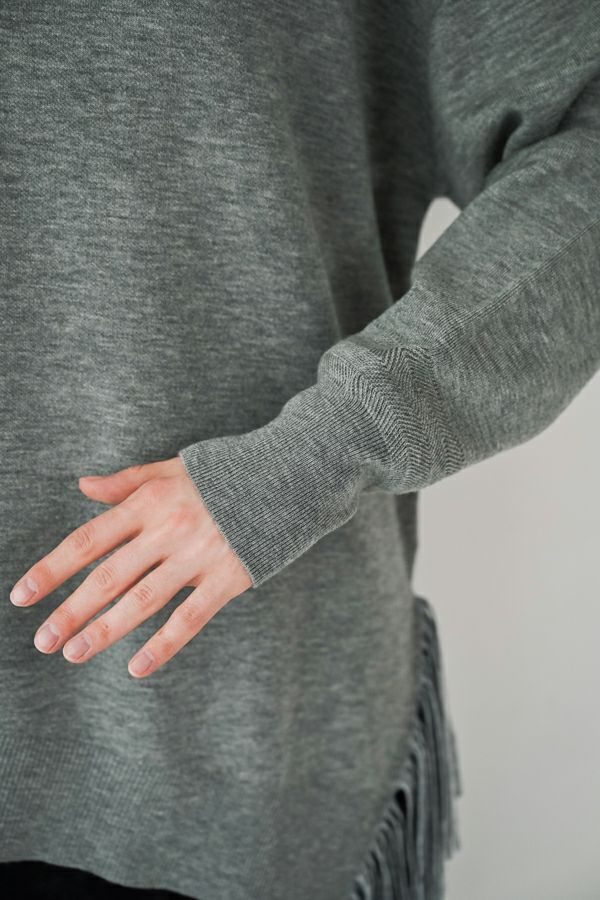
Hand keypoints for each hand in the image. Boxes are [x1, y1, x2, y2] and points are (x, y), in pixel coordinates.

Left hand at [9, 457, 252, 677]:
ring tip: (74, 654)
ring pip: (142, 601)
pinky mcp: (228, 577)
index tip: (23, 596)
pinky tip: (137, 668)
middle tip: (43, 641)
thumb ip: (127, 480)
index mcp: (149, 502)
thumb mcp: (172, 468)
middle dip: (70, 611)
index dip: (53, 569)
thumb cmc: (225, 472)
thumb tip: (83, 485)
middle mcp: (168, 530)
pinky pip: (190, 617)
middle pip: (108, 577)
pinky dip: (163, 645)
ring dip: (105, 630)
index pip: (89, 540)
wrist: (289, 474)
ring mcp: (198, 556)